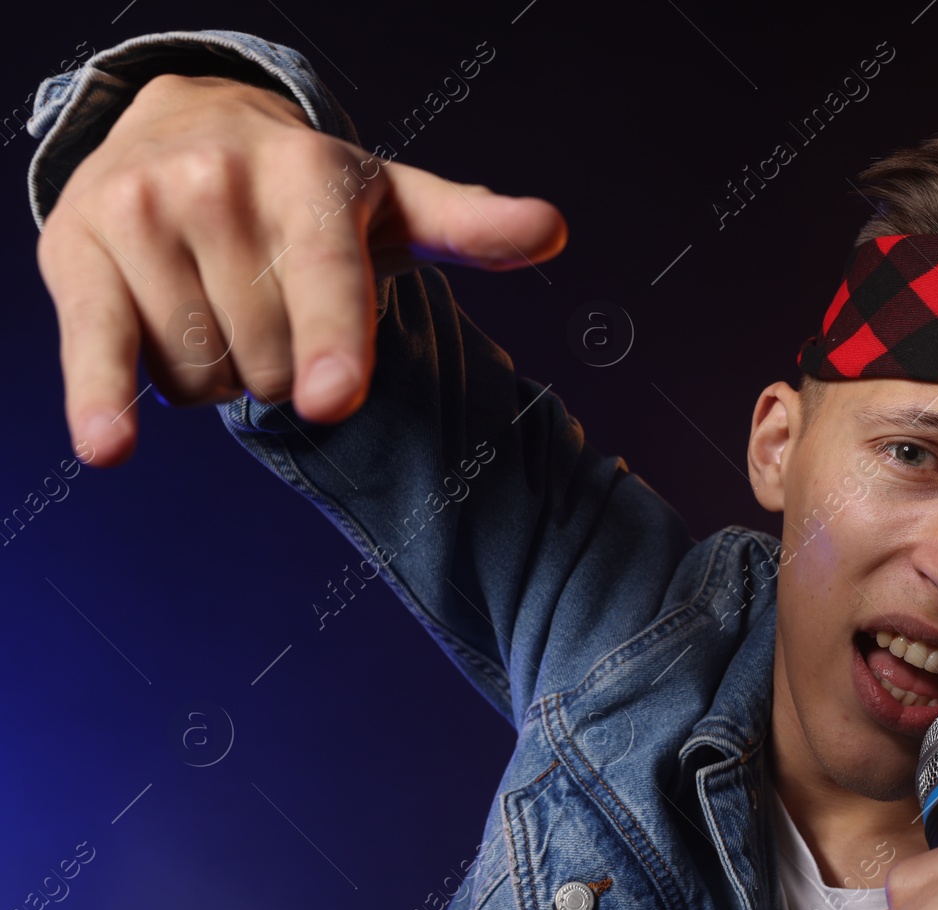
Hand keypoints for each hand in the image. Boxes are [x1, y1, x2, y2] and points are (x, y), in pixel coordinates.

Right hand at [35, 73, 566, 466]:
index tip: (333, 397)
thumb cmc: (306, 191)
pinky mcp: (75, 253)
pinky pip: (97, 349)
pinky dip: (101, 402)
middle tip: (274, 310)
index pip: (328, 280)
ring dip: (218, 373)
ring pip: (201, 372)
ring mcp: (144, 214)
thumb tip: (552, 231)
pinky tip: (108, 448)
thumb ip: (469, 225)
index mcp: (312, 179)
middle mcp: (222, 185)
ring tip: (217, 308)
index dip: (334, 343)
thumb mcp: (392, 203)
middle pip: (271, 359)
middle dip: (283, 365)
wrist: (179, 121)